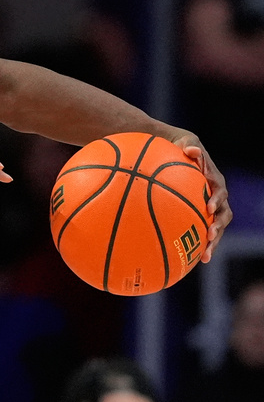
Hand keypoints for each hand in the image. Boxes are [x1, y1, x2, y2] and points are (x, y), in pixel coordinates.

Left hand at [171, 131, 231, 262]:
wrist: (179, 151)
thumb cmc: (181, 146)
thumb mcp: (185, 142)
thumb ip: (189, 145)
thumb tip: (192, 149)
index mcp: (213, 180)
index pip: (219, 191)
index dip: (216, 200)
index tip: (209, 208)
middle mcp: (216, 195)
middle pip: (223, 214)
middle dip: (218, 227)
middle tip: (210, 236)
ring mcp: (210, 207)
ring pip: (216, 227)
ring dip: (213, 241)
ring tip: (205, 256)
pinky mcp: (202, 215)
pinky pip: (203, 230)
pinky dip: (200, 244)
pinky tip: (192, 260)